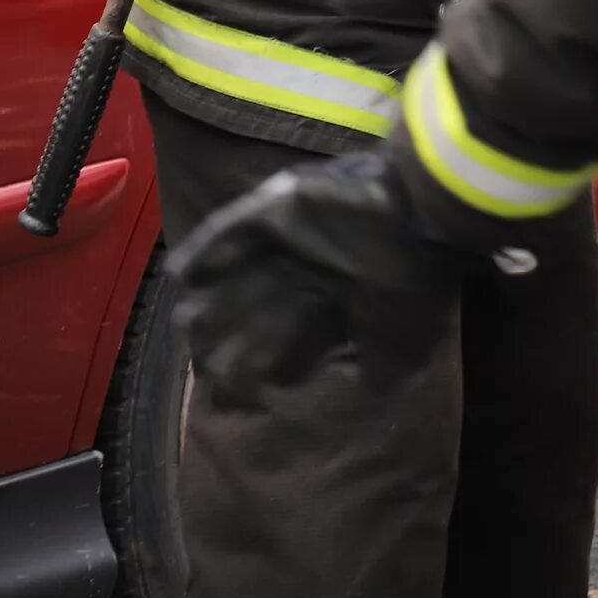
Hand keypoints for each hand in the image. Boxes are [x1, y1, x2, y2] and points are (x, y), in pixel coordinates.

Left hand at [169, 152, 483, 386]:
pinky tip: (181, 273)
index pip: (287, 338)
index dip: (261, 363)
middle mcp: (305, 269)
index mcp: (332, 299)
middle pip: (254, 310)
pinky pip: (229, 230)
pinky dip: (205, 250)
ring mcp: (287, 237)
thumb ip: (382, 362)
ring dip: (211, 299)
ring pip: (236, 274)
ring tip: (186, 325)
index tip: (238, 388)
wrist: (416, 212)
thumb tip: (375, 392)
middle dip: (228, 337)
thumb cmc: (410, 276)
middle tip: (203, 361)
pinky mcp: (274, 206)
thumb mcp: (404, 334)